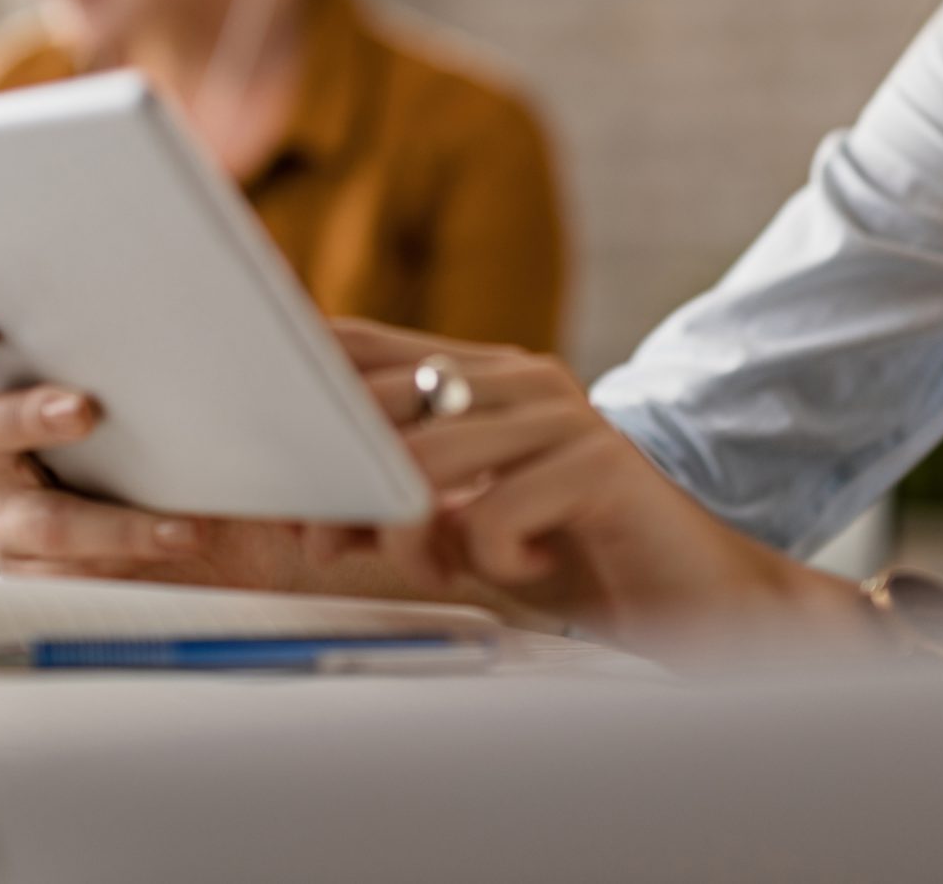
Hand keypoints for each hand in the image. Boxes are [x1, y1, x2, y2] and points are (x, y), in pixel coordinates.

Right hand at [0, 302, 310, 587]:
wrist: (269, 522)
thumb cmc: (232, 421)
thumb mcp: (240, 354)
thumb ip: (227, 304)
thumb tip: (236, 247)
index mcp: (20, 367)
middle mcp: (6, 442)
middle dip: (18, 415)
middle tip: (82, 410)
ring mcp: (23, 513)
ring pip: (25, 517)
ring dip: (96, 512)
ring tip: (173, 507)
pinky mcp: (51, 574)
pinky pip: (68, 574)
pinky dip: (131, 550)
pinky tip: (185, 533)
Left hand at [324, 322, 869, 650]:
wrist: (701, 598)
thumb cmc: (572, 559)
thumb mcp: (466, 522)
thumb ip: (397, 496)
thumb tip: (301, 508)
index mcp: (480, 374)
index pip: (360, 345)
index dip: (293, 384)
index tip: (242, 440)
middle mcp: (518, 377)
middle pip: (378, 397)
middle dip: (331, 480)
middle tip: (322, 542)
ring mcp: (562, 414)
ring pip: (424, 455)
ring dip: (405, 532)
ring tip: (439, 567)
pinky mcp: (600, 465)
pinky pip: (493, 513)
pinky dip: (491, 559)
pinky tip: (531, 570)